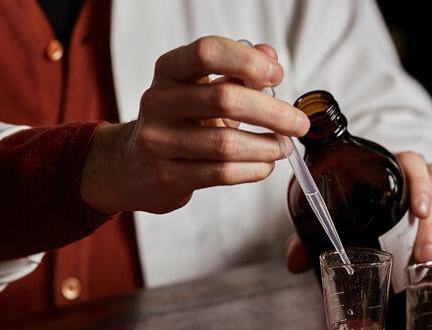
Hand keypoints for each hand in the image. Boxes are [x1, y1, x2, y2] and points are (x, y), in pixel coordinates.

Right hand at [81, 36, 309, 214]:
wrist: (133, 166)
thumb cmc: (179, 123)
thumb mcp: (201, 89)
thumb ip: (236, 71)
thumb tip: (270, 56)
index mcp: (169, 71)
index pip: (207, 52)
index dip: (247, 61)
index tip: (276, 75)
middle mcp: (159, 101)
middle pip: (226, 99)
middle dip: (273, 113)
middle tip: (299, 124)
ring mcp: (159, 140)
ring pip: (227, 144)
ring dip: (267, 147)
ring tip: (283, 147)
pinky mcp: (168, 176)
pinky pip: (221, 173)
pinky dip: (253, 170)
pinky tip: (265, 165)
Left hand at [285, 151, 431, 272]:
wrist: (376, 209)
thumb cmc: (357, 204)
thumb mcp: (336, 214)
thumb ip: (312, 233)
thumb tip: (295, 261)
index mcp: (395, 168)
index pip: (415, 165)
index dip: (420, 185)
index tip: (418, 211)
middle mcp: (423, 179)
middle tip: (423, 255)